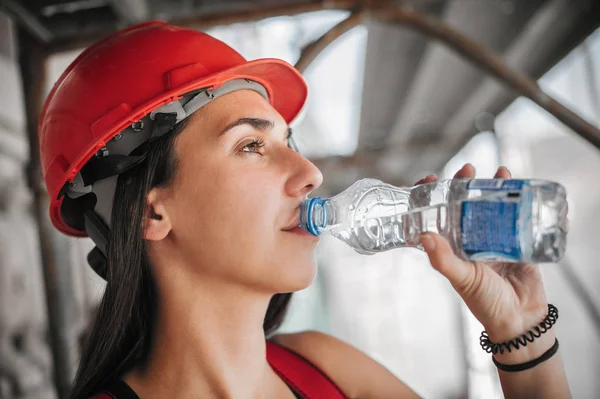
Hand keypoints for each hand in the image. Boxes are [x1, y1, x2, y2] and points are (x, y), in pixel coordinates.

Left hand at [415, 164, 548, 342]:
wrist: (521, 318)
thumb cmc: (486, 302)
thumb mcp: (462, 279)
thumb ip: (443, 260)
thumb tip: (424, 235)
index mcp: (450, 245)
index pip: (434, 215)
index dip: (429, 196)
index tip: (429, 179)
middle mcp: (468, 238)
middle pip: (461, 203)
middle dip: (462, 184)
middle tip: (466, 169)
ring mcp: (492, 237)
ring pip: (487, 205)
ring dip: (489, 186)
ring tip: (495, 171)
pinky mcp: (515, 239)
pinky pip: (513, 214)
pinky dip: (515, 198)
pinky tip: (515, 183)